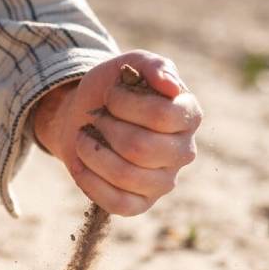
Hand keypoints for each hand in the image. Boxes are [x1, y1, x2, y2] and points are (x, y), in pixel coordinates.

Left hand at [33, 50, 201, 215]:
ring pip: (126, 176)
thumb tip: (172, 87)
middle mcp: (183, 152)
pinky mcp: (141, 203)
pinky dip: (90, 182)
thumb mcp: (129, 65)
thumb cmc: (111, 90)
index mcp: (189, 115)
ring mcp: (164, 182)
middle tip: (96, 118)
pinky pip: (118, 204)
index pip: (161, 115)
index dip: (125, 103)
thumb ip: (153, 66)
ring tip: (83, 138)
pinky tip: (80, 164)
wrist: (82, 116)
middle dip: (106, 128)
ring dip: (92, 153)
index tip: (110, 94)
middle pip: (140, 148)